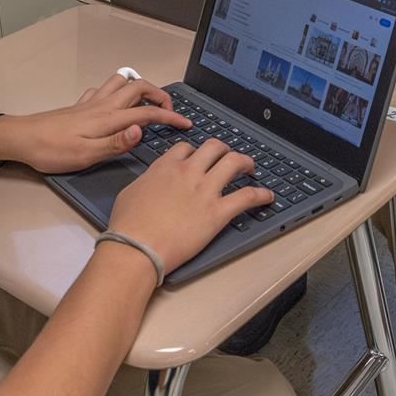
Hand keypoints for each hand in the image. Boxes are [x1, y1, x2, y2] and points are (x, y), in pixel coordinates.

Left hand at [0, 75, 186, 173]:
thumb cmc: (53, 151)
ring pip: (121, 81)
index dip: (171, 117)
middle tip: (169, 110)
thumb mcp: (86, 155)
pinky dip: (115, 90)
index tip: (187, 125)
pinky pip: (103, 89)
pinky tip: (113, 103)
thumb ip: (116, 143)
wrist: (21, 139)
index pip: (148, 113)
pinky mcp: (79, 105)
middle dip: (159, 94)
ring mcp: (91, 102)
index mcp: (109, 119)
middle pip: (138, 86)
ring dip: (138, 86)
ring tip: (147, 101)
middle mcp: (103, 105)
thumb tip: (143, 129)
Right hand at [108, 139, 273, 271]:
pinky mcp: (218, 212)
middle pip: (214, 147)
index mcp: (166, 166)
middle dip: (223, 150)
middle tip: (228, 157)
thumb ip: (148, 181)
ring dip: (246, 162)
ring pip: (233, 162)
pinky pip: (246, 196)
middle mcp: (188, 172)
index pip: (187, 148)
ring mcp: (205, 190)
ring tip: (251, 168)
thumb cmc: (128, 225)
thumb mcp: (131, 192)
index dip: (196, 152)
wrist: (137, 247)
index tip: (200, 159)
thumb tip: (154, 182)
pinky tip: (267, 196)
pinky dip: (260, 195)